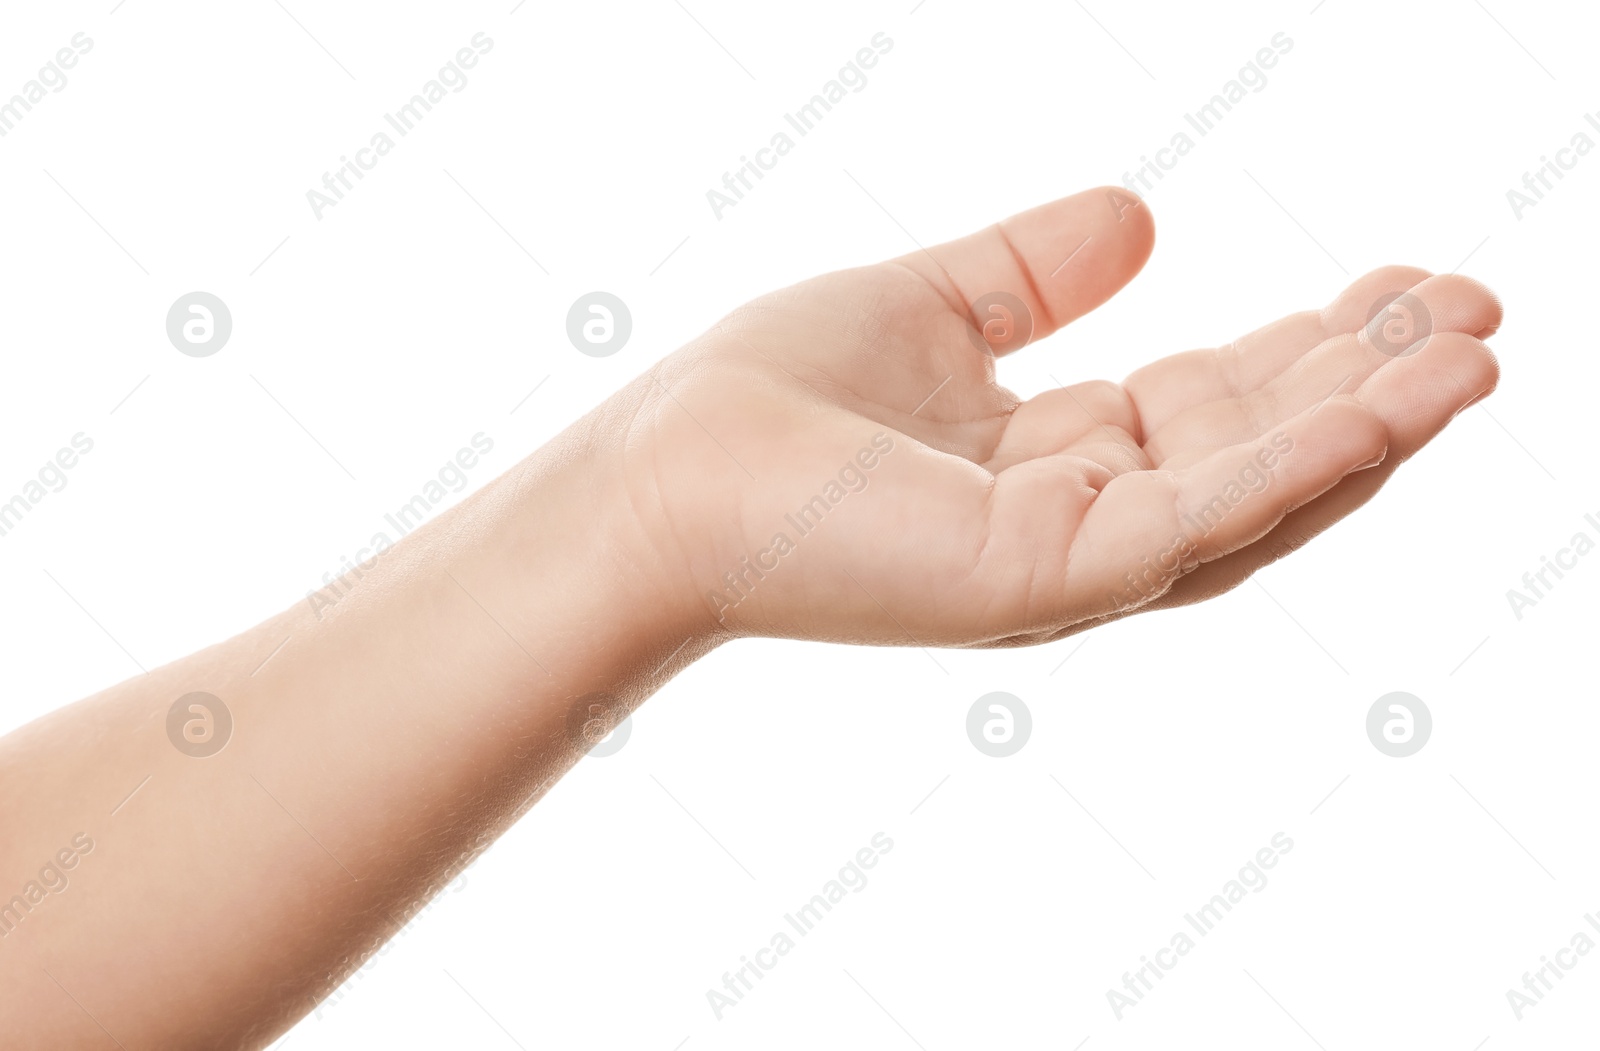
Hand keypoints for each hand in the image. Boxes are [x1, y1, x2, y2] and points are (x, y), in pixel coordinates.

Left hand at [617, 187, 1500, 645]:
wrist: (661, 472)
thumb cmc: (772, 400)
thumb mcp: (932, 307)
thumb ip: (1036, 274)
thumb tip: (1143, 214)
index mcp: (1058, 460)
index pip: (1219, 406)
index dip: (1315, 351)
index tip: (1400, 288)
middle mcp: (1080, 522)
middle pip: (1259, 455)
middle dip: (1372, 387)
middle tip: (1476, 313)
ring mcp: (1067, 563)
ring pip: (1253, 500)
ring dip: (1370, 431)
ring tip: (1474, 356)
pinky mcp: (1038, 578)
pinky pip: (1190, 526)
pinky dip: (1287, 471)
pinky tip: (1373, 411)